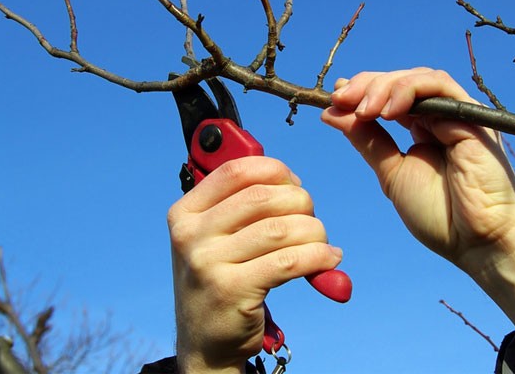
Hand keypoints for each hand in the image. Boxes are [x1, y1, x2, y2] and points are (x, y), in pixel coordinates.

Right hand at [168, 156, 342, 373]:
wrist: (205, 343)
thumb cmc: (221, 280)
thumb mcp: (214, 238)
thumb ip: (241, 206)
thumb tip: (292, 181)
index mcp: (185, 213)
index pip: (235, 171)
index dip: (274, 170)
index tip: (294, 184)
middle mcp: (190, 234)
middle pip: (262, 197)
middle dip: (300, 202)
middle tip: (311, 219)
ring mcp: (207, 263)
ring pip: (280, 229)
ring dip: (314, 232)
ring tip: (323, 243)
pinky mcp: (232, 290)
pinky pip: (289, 261)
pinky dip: (318, 256)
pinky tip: (329, 260)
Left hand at [321, 68, 514, 365]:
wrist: (476, 242)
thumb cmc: (439, 214)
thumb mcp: (391, 173)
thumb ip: (367, 141)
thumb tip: (332, 113)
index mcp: (422, 129)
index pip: (389, 96)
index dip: (360, 92)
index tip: (333, 101)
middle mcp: (440, 117)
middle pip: (400, 82)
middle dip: (366, 85)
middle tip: (341, 99)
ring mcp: (456, 115)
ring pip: (418, 78)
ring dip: (384, 87)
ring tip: (363, 109)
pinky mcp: (471, 116)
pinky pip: (439, 86)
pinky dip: (409, 90)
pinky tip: (387, 111)